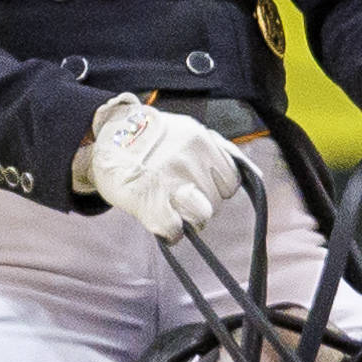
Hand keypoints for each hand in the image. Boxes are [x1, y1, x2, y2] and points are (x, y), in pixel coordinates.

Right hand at [82, 93, 243, 243]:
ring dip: (188, 218)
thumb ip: (223, 150)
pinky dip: (170, 231)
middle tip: (178, 193)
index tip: (197, 183)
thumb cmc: (150, 139)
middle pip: (217, 201)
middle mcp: (189, 158)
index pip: (231, 180)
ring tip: (171, 206)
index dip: (215, 186)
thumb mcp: (189, 131)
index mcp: (201, 140)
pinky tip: (160, 218)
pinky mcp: (150, 202)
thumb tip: (256, 175)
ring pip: (202, 216)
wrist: (105, 141)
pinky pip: (176, 230)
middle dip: (202, 202)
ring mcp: (170, 180)